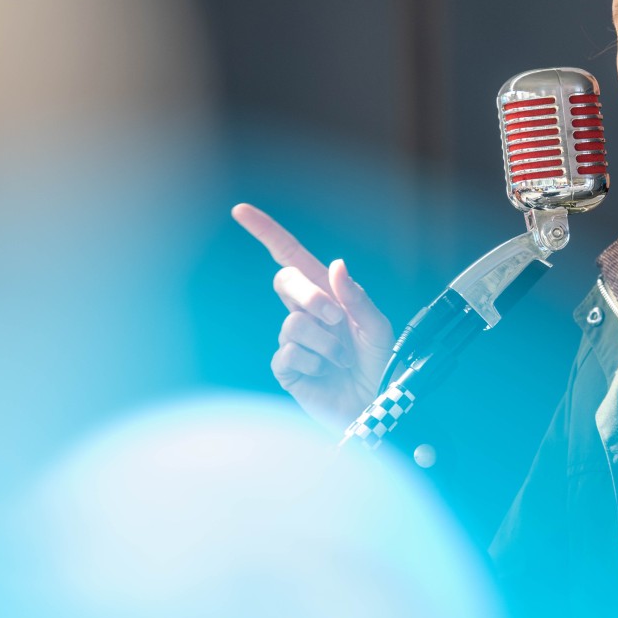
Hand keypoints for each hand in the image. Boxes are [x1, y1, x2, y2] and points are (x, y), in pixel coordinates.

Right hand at [232, 203, 393, 430]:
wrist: (375, 406)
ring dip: (326, 341)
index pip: (290, 257)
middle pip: (285, 281)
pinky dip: (314, 361)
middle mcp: (306, 313)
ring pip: (293, 322)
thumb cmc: (378, 365)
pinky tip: (326, 372)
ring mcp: (293, 340)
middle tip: (338, 319)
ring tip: (342, 359)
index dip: (266, 232)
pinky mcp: (287, 367)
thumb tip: (336, 265)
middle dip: (311, 296)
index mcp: (327, 295)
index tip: (240, 210)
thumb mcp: (377, 326)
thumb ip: (357, 297)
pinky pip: (288, 353)